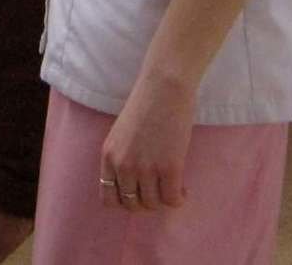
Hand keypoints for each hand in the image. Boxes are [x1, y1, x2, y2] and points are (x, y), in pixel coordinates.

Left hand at [99, 75, 194, 213]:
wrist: (164, 86)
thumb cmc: (146, 104)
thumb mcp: (122, 133)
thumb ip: (122, 157)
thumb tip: (133, 186)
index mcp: (108, 155)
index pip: (108, 198)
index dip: (124, 200)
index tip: (138, 193)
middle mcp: (123, 165)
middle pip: (132, 205)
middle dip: (146, 201)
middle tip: (158, 189)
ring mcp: (145, 168)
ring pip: (153, 205)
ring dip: (163, 199)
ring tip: (172, 184)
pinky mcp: (169, 168)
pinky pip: (172, 200)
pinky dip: (179, 198)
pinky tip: (183, 187)